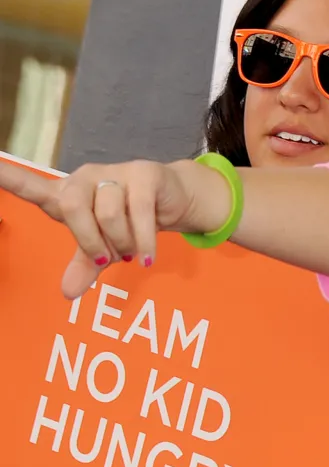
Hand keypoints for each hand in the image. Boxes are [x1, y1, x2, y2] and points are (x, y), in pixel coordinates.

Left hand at [0, 158, 228, 298]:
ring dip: (122, 243)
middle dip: (91, 242)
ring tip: (133, 251)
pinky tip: (147, 256)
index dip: (9, 178)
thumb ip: (85, 265)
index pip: (32, 185)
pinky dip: (143, 242)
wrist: (174, 200)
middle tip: (109, 259)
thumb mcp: (105, 245)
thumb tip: (68, 293)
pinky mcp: (145, 175)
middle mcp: (86, 178)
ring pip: (108, 214)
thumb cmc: (131, 220)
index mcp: (69, 193)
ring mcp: (116, 172)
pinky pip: (138, 214)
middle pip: (73, 208)